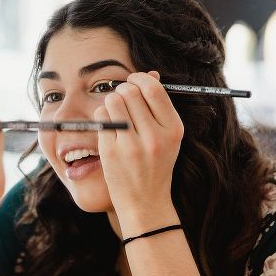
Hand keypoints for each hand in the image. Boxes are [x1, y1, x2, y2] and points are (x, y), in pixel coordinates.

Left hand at [94, 71, 183, 234]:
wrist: (145, 202)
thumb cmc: (155, 164)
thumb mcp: (167, 136)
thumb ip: (159, 106)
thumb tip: (151, 74)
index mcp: (173, 129)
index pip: (153, 89)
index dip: (139, 79)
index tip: (134, 81)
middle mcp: (154, 137)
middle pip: (130, 92)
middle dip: (122, 89)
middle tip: (122, 98)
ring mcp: (132, 146)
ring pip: (112, 101)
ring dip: (111, 101)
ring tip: (115, 112)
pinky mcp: (112, 152)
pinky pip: (101, 118)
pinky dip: (103, 116)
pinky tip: (109, 126)